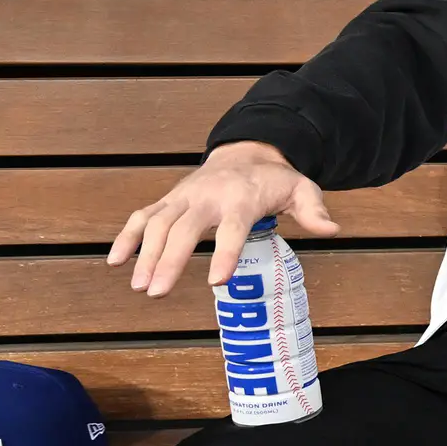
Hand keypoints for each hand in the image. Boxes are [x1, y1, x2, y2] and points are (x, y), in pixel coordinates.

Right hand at [106, 141, 338, 296]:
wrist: (245, 152)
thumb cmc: (274, 180)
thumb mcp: (302, 189)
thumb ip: (314, 210)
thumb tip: (332, 229)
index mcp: (240, 199)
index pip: (231, 229)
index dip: (224, 254)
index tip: (218, 281)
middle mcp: (206, 197)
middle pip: (183, 230)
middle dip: (168, 261)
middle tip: (157, 293)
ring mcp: (183, 197)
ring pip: (156, 224)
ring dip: (143, 254)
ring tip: (139, 286)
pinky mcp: (169, 200)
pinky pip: (142, 217)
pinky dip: (126, 236)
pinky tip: (114, 261)